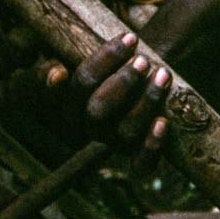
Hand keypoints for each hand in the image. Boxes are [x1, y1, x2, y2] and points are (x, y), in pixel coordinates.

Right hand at [45, 32, 171, 153]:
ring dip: (146, 102)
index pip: (76, 84)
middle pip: (98, 109)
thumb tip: (56, 71)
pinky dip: (152, 146)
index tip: (72, 66)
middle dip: (123, 83)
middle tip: (143, 60)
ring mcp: (111, 141)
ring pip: (125, 130)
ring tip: (163, 74)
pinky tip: (163, 122)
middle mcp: (86, 124)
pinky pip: (141, 165)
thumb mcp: (89, 54)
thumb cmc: (112, 63)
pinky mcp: (133, 156)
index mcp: (70, 100)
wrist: (140, 80)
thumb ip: (71, 53)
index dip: (82, 74)